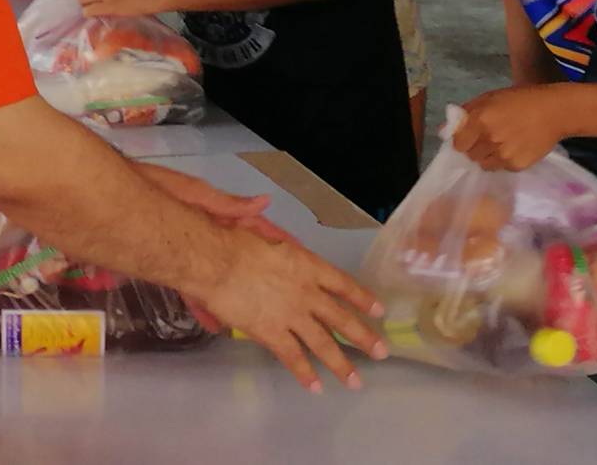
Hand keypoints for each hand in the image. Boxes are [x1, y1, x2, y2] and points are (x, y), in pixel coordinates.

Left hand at [138, 164, 299, 331]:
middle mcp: (205, 231)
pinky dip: (202, 302)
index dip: (277, 245)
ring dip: (230, 295)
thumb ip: (226, 204)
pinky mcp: (168, 260)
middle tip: (281, 301)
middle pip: (238, 259)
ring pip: (216, 277)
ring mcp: (186, 247)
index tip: (299, 262)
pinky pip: (191, 285)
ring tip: (253, 318)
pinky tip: (213, 319)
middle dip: (257, 279)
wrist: (108, 201)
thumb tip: (262, 202)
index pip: (255, 231)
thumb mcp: (193, 192)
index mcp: (216, 214)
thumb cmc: (151, 186)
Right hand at [194, 229, 387, 392]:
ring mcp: (292, 315)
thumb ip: (274, 237)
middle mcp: (306, 292)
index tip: (379, 309)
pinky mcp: (272, 333)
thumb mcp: (262, 232)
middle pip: (341, 317)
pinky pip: (293, 357)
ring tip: (356, 381)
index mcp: (306, 265)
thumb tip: (266, 208)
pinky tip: (316, 387)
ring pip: (323, 343)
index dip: (362, 297)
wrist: (215, 261)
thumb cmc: (234, 241)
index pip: (342, 283)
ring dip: (341, 364)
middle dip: (363, 336)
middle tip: (381, 352)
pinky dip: (305, 373)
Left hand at [452, 85, 572, 170]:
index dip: (462, 140)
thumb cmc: (520, 100)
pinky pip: (501, 168)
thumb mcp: (489, 98)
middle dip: (475, 148)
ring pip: (484, 164)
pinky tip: (515, 147)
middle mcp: (490, 139)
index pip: (457, 144)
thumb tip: (443, 131)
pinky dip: (504, 160)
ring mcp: (504, 154)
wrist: (555, 112)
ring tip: (503, 143)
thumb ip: (465, 113)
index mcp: (480, 120)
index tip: (469, 137)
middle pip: (470, 155)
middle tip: (489, 138)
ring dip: (488, 156)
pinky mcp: (517, 165)